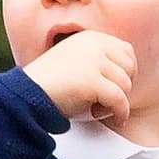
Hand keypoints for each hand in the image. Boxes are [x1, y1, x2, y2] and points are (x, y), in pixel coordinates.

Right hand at [22, 31, 137, 127]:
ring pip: (125, 85)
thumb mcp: (77, 64)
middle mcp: (93, 44)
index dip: (128, 73)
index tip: (118, 89)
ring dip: (118, 103)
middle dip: (125, 87)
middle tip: (109, 102)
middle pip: (130, 67)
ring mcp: (93, 61)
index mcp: (90, 38)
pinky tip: (115, 120)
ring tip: (100, 109)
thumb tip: (130, 75)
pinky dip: (120, 113)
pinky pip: (120, 100)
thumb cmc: (52, 86)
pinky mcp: (92, 81)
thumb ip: (99, 63)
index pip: (127, 51)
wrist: (28, 96)